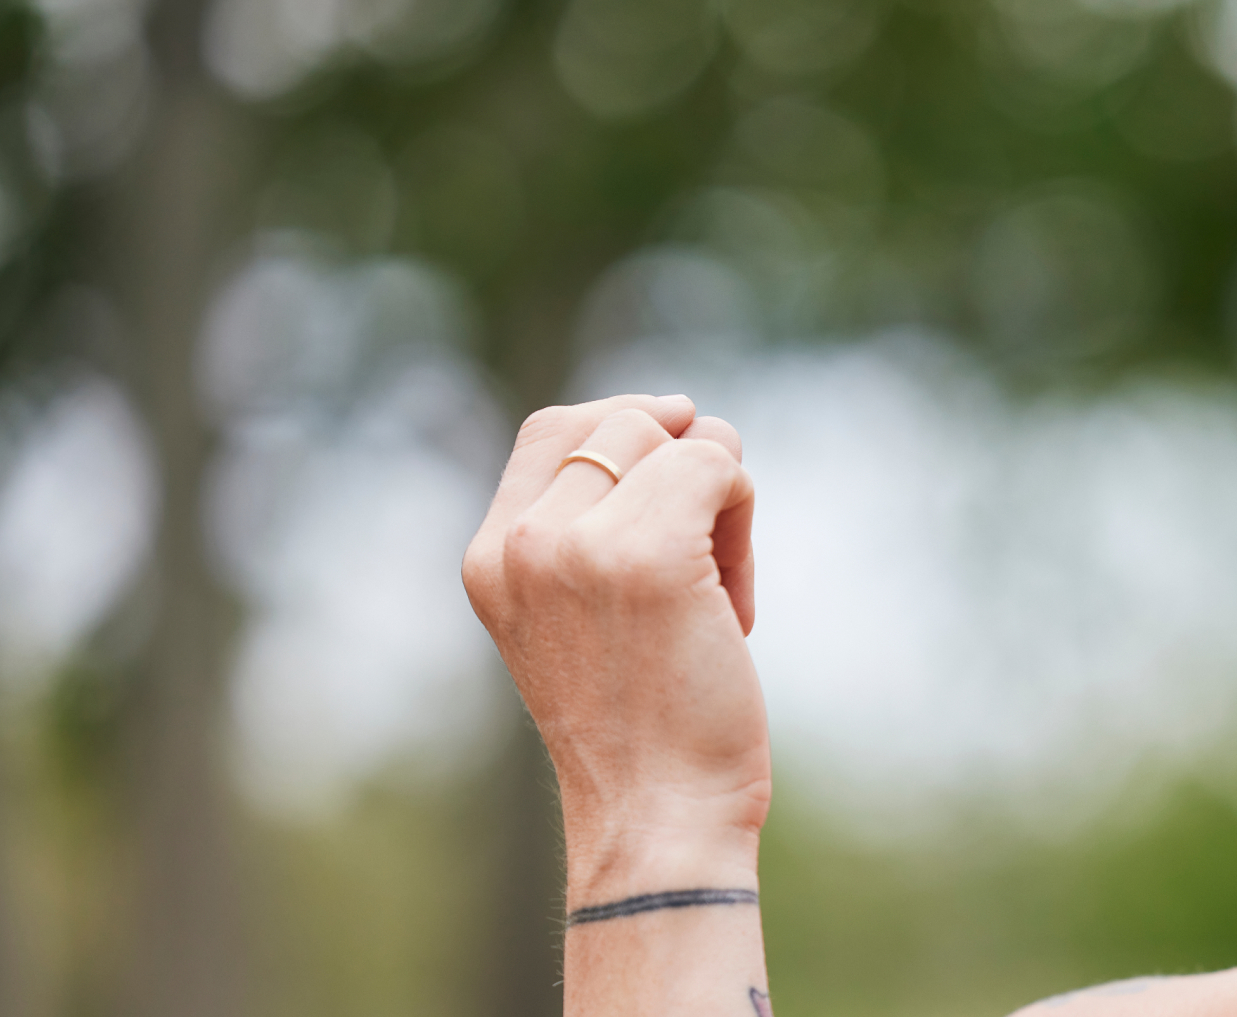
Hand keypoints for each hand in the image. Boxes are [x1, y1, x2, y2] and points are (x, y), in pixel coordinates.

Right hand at [463, 394, 767, 901]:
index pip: (556, 426)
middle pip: (632, 422)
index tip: (678, 481)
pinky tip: (733, 606)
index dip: (632, 429)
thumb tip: (684, 421)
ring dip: (724, 502)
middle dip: (687, 475)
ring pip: (684, 439)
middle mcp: (521, 542)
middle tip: (701, 568)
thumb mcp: (580, 616)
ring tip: (715, 594)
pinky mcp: (648, 553)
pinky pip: (722, 466)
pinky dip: (745, 521)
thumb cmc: (644, 725)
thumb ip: (591, 527)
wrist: (657, 816)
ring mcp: (577, 544)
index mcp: (490, 556)